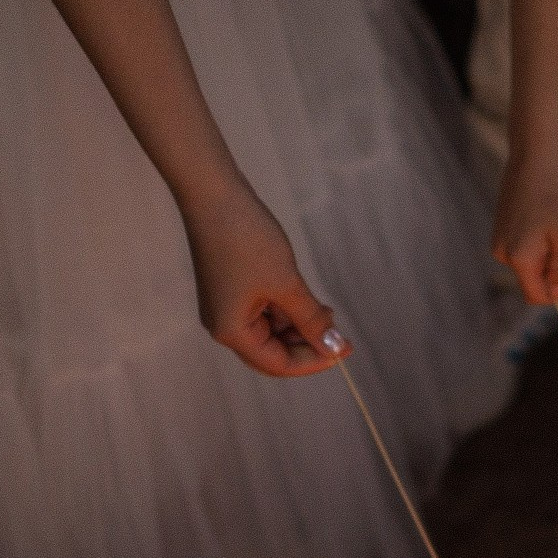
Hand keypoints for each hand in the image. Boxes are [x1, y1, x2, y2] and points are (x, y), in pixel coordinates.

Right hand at [182, 189, 344, 377]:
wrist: (213, 192)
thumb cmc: (247, 238)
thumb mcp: (287, 283)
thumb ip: (311, 320)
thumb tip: (334, 347)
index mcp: (232, 332)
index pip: (278, 364)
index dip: (314, 360)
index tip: (345, 349)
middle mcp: (223, 326)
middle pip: (272, 354)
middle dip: (307, 347)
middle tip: (340, 334)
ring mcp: (225, 309)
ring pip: (270, 333)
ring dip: (299, 327)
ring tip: (326, 311)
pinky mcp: (230, 291)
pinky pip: (263, 314)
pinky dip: (286, 311)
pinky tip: (307, 301)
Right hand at [492, 148, 557, 306]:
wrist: (536, 153)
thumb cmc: (556, 192)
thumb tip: (556, 295)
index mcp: (519, 258)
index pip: (537, 296)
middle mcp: (503, 252)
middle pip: (533, 279)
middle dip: (553, 267)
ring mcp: (499, 238)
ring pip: (530, 262)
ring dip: (547, 251)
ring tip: (554, 220)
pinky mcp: (501, 226)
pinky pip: (523, 246)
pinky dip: (539, 238)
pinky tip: (544, 213)